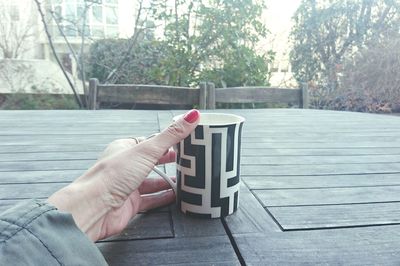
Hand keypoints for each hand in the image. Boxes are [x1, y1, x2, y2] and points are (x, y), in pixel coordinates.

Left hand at [48, 109, 199, 240]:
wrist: (94, 208)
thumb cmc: (112, 176)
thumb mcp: (147, 150)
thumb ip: (171, 135)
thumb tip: (192, 115)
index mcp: (124, 148)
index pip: (149, 142)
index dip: (166, 141)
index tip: (183, 140)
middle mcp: (125, 166)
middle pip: (151, 162)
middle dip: (168, 161)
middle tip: (187, 159)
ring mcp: (127, 185)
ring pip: (151, 181)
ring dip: (167, 180)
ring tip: (185, 179)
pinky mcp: (130, 204)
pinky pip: (150, 199)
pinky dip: (163, 197)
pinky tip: (175, 196)